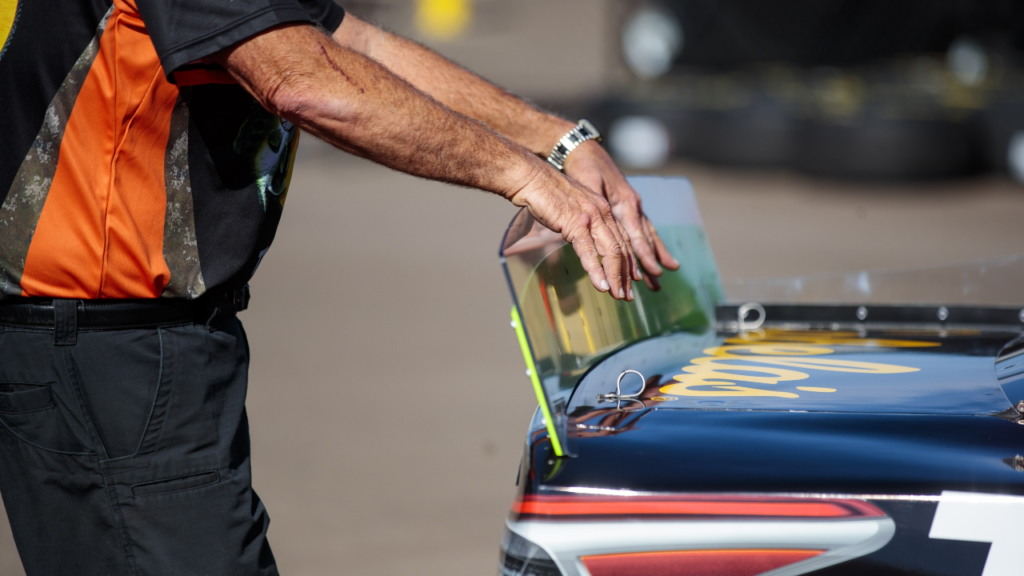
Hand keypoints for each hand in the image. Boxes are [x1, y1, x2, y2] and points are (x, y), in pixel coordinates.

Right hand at [510, 167, 638, 300]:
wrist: (531, 178)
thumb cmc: (546, 193)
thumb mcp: (572, 208)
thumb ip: (582, 223)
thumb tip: (582, 240)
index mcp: (603, 209)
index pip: (622, 239)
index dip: (629, 262)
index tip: (633, 280)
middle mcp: (603, 212)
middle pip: (621, 248)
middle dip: (626, 275)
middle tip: (628, 295)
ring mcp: (591, 218)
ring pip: (611, 252)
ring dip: (615, 277)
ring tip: (618, 295)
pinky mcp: (576, 223)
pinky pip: (589, 251)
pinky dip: (596, 271)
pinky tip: (601, 286)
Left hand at [563, 141, 679, 286]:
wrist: (585, 150)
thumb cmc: (584, 167)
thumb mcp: (588, 184)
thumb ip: (595, 206)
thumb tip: (595, 229)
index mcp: (625, 202)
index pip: (637, 234)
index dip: (644, 255)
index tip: (651, 272)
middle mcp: (633, 205)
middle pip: (645, 239)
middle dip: (651, 262)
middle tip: (658, 282)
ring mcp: (632, 205)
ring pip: (646, 234)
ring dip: (655, 255)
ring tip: (665, 272)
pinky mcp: (627, 206)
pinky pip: (641, 228)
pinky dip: (648, 243)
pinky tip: (653, 254)